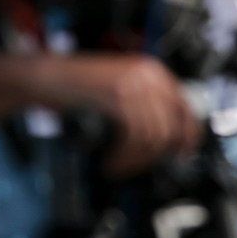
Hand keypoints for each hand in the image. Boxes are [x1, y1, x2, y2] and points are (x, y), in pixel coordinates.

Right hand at [27, 54, 200, 176]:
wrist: (47, 75)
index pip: (186, 106)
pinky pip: (135, 134)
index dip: (189, 135)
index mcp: (154, 71)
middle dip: (158, 153)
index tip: (183, 154)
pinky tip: (113, 161)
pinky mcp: (118, 94)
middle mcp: (149, 74)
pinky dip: (126, 155)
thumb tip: (170, 137)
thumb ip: (146, 105)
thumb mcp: (122, 90)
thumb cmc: (80, 86)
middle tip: (142, 166)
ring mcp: (135, 82)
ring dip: (138, 159)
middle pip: (172, 124)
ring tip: (121, 166)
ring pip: (153, 133)